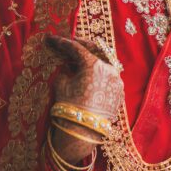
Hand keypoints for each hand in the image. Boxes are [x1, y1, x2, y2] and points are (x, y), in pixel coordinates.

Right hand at [44, 34, 124, 160]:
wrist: (82, 131)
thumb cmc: (69, 106)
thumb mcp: (61, 83)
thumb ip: (66, 69)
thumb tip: (70, 66)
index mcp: (94, 64)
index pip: (76, 48)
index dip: (61, 42)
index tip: (51, 39)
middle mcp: (109, 70)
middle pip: (96, 50)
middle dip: (82, 45)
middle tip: (71, 42)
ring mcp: (116, 82)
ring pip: (104, 63)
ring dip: (92, 59)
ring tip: (79, 61)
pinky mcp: (119, 93)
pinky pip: (108, 77)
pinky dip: (98, 73)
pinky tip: (89, 76)